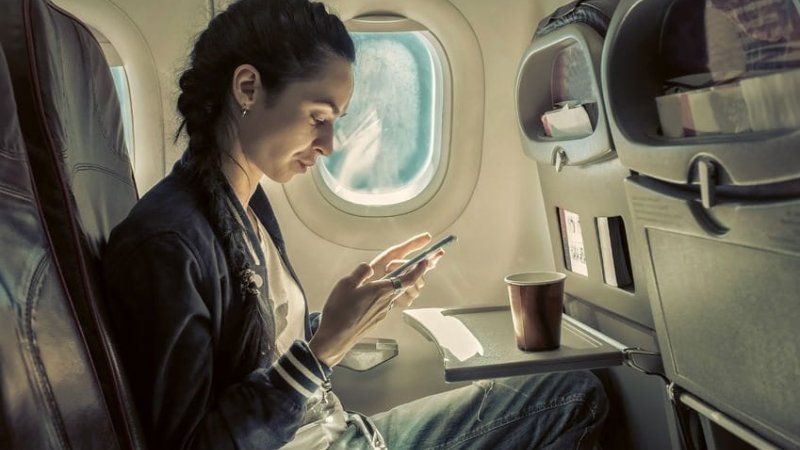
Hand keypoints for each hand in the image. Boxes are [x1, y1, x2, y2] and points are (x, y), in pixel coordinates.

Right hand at [308, 259, 428, 366]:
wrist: (335, 337)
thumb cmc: (340, 312)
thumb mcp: (346, 283)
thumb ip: (361, 272)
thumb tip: (368, 268)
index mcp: (381, 290)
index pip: (408, 279)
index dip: (419, 270)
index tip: (424, 262)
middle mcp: (386, 302)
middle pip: (401, 286)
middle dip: (402, 276)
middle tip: (395, 268)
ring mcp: (382, 313)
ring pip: (391, 296)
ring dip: (388, 288)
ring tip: (373, 284)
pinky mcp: (377, 320)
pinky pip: (383, 305)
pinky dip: (380, 298)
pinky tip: (365, 299)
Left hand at [367, 232, 444, 307]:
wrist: (359, 287)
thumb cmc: (375, 269)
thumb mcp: (393, 253)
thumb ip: (411, 245)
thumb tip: (428, 236)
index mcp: (410, 267)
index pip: (427, 263)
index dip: (435, 258)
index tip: (440, 251)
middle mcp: (410, 279)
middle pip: (422, 276)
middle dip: (409, 269)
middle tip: (392, 263)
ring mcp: (406, 291)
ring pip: (417, 287)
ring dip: (402, 280)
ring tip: (386, 275)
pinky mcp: (400, 301)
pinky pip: (408, 298)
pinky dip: (400, 292)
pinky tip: (390, 289)